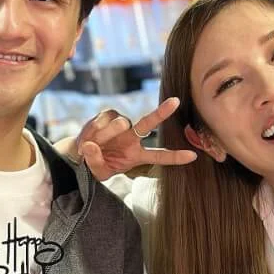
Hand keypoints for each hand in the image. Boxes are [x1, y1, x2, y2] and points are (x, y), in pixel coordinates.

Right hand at [73, 97, 196, 180]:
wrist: (80, 154)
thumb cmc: (94, 164)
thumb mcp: (97, 171)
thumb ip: (95, 161)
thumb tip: (91, 145)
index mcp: (135, 155)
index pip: (158, 157)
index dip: (175, 157)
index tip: (192, 156)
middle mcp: (132, 138)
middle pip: (148, 125)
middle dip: (162, 113)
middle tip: (176, 101)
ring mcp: (121, 125)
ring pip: (118, 124)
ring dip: (104, 134)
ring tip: (91, 144)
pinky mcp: (108, 115)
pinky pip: (103, 120)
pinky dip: (94, 128)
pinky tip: (88, 137)